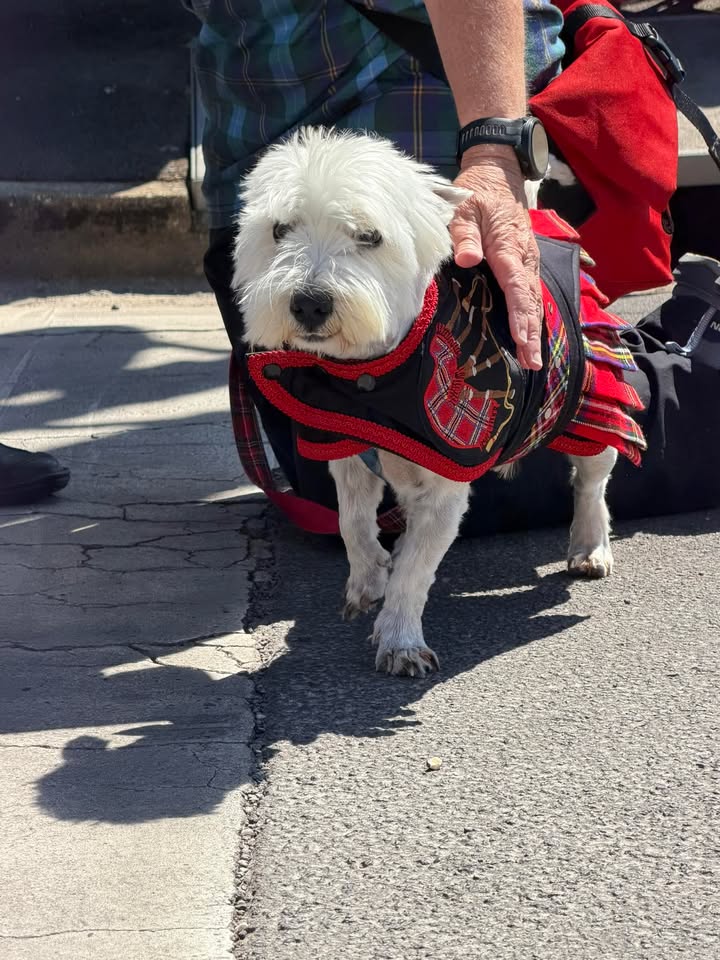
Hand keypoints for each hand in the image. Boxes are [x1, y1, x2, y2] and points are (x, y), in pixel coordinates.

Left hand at [450, 145, 542, 369]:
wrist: (497, 175)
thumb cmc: (475, 194)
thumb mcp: (463, 208)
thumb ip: (463, 234)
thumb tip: (466, 260)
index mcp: (509, 247)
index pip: (517, 288)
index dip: (520, 316)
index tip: (523, 340)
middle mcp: (525, 258)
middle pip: (531, 301)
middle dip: (532, 334)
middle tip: (532, 363)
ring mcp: (528, 261)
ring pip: (534, 300)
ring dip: (534, 330)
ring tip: (532, 360)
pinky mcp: (525, 264)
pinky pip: (531, 294)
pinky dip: (531, 317)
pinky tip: (529, 338)